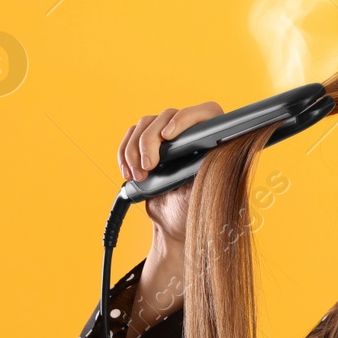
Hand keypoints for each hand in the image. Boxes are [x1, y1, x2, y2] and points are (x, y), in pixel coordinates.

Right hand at [118, 102, 223, 242]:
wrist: (175, 224)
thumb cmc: (195, 210)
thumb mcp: (205, 190)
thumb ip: (205, 168)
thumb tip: (204, 149)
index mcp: (214, 142)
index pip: (205, 112)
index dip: (184, 119)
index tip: (168, 137)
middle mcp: (191, 133)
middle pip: (166, 116)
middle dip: (150, 142)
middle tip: (148, 167)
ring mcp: (168, 136)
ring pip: (144, 124)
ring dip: (134, 150)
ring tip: (138, 176)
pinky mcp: (147, 143)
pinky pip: (130, 135)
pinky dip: (124, 153)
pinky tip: (128, 172)